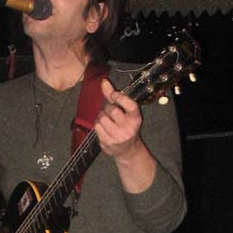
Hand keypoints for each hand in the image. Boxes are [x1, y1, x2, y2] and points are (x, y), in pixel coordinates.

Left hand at [94, 78, 155, 192]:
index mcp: (136, 119)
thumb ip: (115, 96)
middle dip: (108, 108)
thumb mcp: (126, 112)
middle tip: (110, 111)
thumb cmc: (126, 126)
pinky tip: (103, 126)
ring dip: (101, 116)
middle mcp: (128, 129)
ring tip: (107, 119)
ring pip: (102, 118)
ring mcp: (117, 137)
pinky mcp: (107, 142)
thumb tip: (104, 82)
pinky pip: (97, 126)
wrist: (127, 150)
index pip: (130, 105)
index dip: (120, 97)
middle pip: (113, 110)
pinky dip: (98, 123)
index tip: (114, 94)